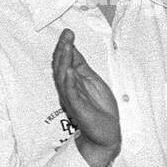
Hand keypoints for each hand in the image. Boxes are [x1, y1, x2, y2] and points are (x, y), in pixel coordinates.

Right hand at [52, 28, 119, 166]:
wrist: (106, 134)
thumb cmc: (99, 109)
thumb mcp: (92, 81)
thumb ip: (81, 66)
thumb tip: (72, 48)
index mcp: (72, 82)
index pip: (65, 61)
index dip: (65, 46)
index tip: (68, 32)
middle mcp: (68, 89)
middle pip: (61, 66)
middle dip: (62, 49)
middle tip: (66, 35)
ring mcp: (72, 98)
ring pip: (63, 78)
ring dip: (64, 61)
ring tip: (65, 47)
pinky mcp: (77, 108)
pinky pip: (70, 94)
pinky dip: (69, 82)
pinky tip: (69, 71)